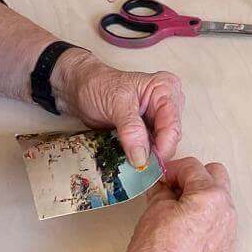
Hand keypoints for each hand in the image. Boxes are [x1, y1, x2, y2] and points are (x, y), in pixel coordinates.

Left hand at [54, 51, 183, 171]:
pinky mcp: (147, 130)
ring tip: (130, 161)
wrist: (80, 89)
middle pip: (171, 136)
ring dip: (147, 156)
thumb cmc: (98, 86)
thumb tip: (142, 158)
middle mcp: (167, 103)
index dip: (163, 146)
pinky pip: (150, 147)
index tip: (146, 163)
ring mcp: (157, 117)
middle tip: (136, 164)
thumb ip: (132, 129)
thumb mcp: (116, 104)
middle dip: (155, 152)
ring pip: (162, 144)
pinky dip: (141, 155)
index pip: (172, 124)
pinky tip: (129, 158)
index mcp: (165, 89)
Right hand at [116, 158, 237, 251]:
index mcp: (210, 196)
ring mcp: (230, 234)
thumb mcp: (153, 212)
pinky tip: (187, 234)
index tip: (161, 177)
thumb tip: (163, 186)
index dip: (172, 169)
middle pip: (216, 177)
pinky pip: (220, 226)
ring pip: (220, 202)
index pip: (193, 167)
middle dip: (194, 178)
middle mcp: (227, 212)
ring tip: (178, 212)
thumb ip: (162, 191)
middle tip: (172, 189)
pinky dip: (206, 222)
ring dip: (201, 200)